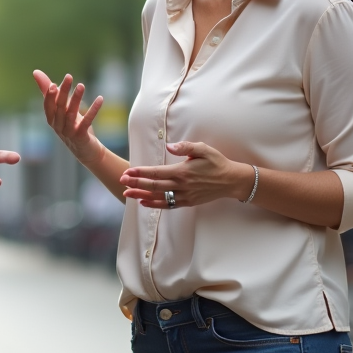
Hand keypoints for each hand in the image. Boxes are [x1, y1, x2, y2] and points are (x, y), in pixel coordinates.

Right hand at [33, 70, 105, 166]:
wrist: (85, 150)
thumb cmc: (70, 125)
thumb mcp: (60, 108)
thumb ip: (48, 90)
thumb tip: (35, 72)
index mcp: (51, 118)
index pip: (47, 106)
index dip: (49, 96)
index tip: (52, 84)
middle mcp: (58, 126)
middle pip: (59, 108)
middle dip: (63, 92)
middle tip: (69, 77)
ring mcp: (69, 132)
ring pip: (71, 114)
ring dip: (76, 99)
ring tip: (81, 85)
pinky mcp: (81, 136)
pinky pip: (87, 122)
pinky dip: (93, 110)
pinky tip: (100, 99)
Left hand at [120, 141, 251, 208]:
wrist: (231, 181)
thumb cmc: (217, 162)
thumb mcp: (203, 149)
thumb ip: (185, 147)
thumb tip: (170, 146)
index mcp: (182, 172)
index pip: (156, 172)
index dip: (140, 172)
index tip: (128, 171)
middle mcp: (181, 186)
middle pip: (153, 185)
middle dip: (136, 183)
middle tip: (121, 180)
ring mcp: (184, 196)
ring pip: (158, 197)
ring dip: (141, 195)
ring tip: (126, 193)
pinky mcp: (188, 202)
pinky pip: (168, 205)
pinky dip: (154, 204)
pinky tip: (143, 202)